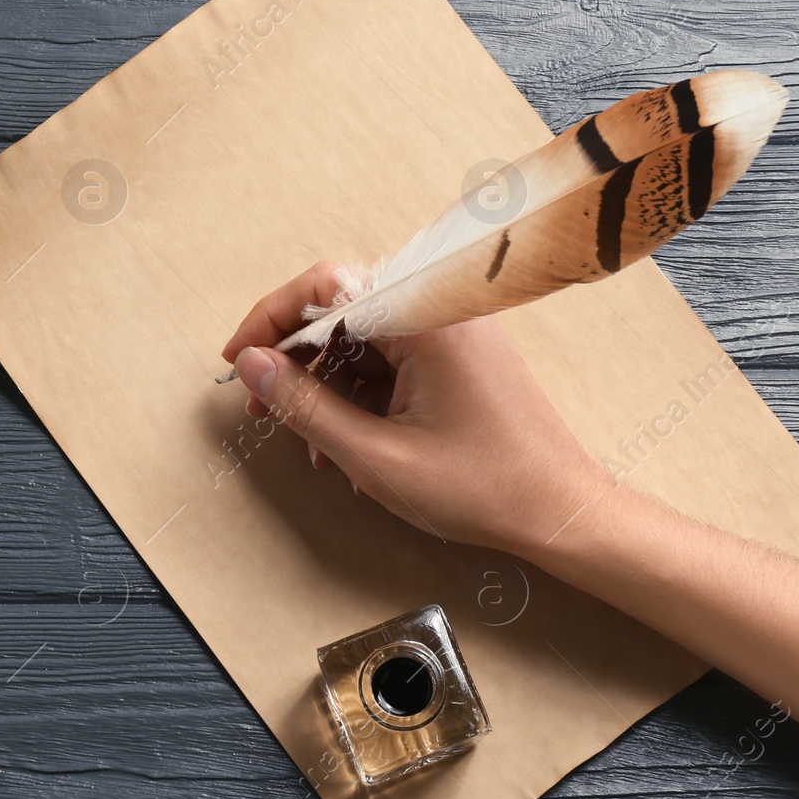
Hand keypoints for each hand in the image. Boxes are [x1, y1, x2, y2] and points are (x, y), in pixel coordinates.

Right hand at [220, 262, 610, 556]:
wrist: (560, 512)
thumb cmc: (483, 488)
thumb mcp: (374, 457)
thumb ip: (306, 405)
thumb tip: (252, 365)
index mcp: (424, 318)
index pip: (326, 286)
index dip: (271, 320)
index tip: (238, 362)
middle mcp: (440, 310)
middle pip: (341, 309)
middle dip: (295, 361)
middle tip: (265, 409)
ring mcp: (452, 332)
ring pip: (363, 339)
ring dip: (327, 386)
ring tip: (314, 447)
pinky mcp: (459, 357)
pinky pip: (392, 359)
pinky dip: (361, 395)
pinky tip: (349, 446)